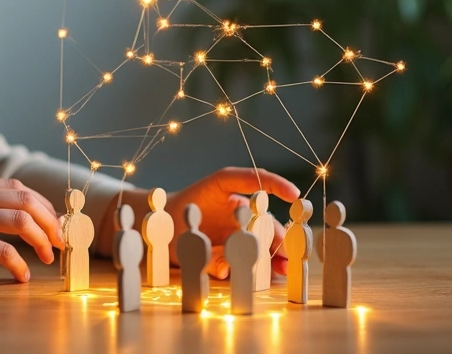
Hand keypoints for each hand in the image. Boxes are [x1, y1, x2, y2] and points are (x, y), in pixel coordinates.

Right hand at [0, 174, 64, 283]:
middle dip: (50, 220)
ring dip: (42, 239)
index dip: (42, 204)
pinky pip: (3, 251)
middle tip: (59, 241)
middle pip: (26, 199)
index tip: (53, 222)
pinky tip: (21, 276)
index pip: (16, 187)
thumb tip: (6, 220)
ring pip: (21, 221)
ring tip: (47, 257)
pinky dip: (19, 265)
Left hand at [94, 167, 298, 278]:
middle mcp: (233, 203)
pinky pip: (253, 247)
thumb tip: (226, 272)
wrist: (157, 230)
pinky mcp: (235, 237)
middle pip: (262, 217)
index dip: (274, 184)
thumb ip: (203, 251)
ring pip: (262, 234)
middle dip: (278, 235)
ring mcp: (237, 221)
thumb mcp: (180, 235)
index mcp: (220, 187)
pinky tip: (272, 272)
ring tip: (284, 268)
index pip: (251, 178)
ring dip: (275, 251)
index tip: (294, 195)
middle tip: (288, 252)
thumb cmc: (167, 221)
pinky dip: (264, 259)